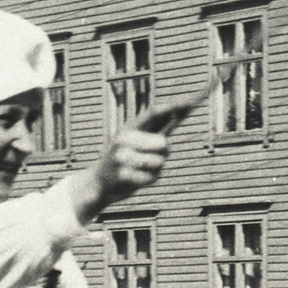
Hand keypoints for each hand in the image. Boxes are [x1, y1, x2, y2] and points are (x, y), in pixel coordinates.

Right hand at [68, 104, 179, 221]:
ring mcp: (123, 157)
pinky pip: (153, 178)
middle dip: (165, 151)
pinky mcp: (124, 176)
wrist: (97, 184)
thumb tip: (178, 116)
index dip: (171, 107)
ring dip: (156, 168)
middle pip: (163, 142)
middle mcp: (124, 139)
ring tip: (140, 169)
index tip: (189, 103)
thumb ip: (155, 131)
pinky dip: (149, 180)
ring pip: (159, 162)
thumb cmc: (123, 161)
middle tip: (154, 155)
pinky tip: (136, 179)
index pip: (153, 113)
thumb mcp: (134, 142)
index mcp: (128, 128)